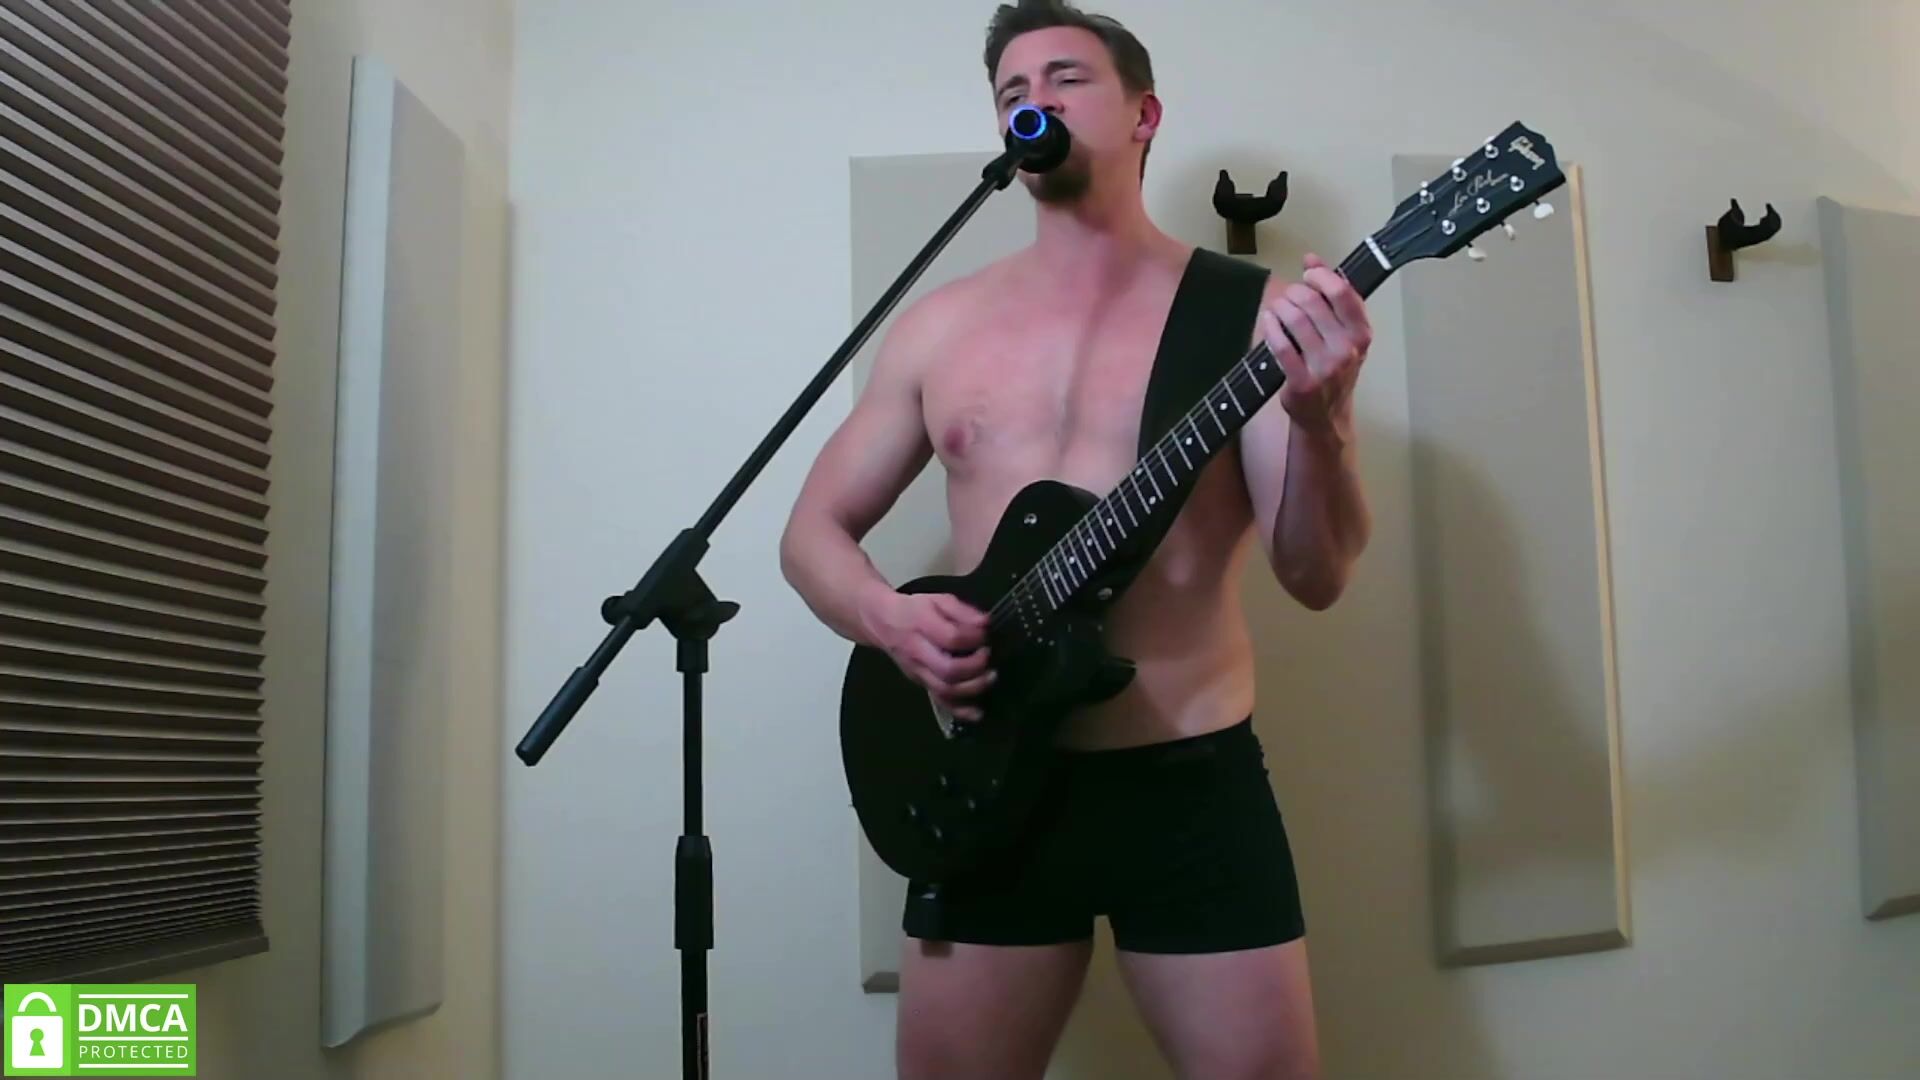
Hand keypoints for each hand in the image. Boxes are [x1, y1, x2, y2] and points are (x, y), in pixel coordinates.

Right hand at [859, 589, 995, 719]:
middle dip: (975, 667)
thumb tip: (985, 624)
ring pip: (945, 690)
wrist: (882, 623)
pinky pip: (940, 701)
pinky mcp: (920, 683)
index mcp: (921, 625)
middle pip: (948, 670)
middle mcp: (918, 652)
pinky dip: (960, 710)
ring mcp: (918, 672)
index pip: (951, 637)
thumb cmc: (913, 610)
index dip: (974, 638)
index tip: (985, 633)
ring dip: (973, 688)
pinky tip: (978, 712)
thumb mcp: (937, 600)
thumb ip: (962, 611)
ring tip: (990, 677)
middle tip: (988, 656)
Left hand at [1257, 253, 1372, 436]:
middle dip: (1294, 292)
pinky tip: (1268, 321)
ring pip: (1294, 319)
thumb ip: (1331, 295)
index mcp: (1361, 334)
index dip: (1320, 276)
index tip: (1308, 273)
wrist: (1326, 416)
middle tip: (1288, 296)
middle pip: (1312, 302)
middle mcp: (1347, 349)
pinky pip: (1280, 345)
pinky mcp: (1301, 382)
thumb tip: (1312, 258)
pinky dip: (1270, 326)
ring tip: (1277, 309)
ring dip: (1279, 306)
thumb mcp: (1343, 333)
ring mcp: (1325, 367)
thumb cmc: (1334, 368)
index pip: (1342, 292)